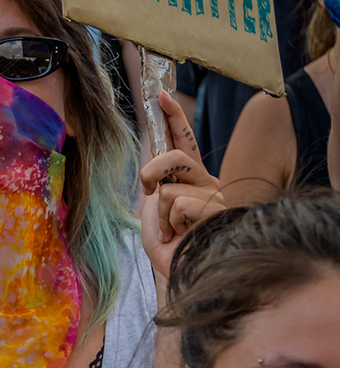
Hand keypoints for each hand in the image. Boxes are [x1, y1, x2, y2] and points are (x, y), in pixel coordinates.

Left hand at [140, 90, 224, 277]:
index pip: (183, 143)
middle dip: (152, 172)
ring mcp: (215, 196)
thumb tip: (153, 174)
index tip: (161, 95)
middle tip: (149, 191)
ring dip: (161, 213)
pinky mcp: (218, 210)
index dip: (173, 118)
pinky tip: (183, 236)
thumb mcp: (153, 213)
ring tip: (174, 231)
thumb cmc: (171, 248)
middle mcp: (207, 183)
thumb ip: (154, 188)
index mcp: (191, 180)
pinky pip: (178, 204)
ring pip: (170, 187)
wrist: (185, 273)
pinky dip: (171, 224)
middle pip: (175, 157)